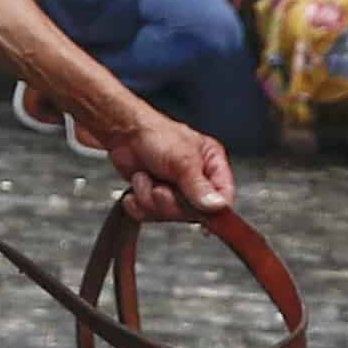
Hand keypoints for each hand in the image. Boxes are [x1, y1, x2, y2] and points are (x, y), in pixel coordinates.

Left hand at [106, 107, 235, 221]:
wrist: (123, 132)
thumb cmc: (155, 134)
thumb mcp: (182, 159)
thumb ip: (199, 185)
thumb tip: (217, 206)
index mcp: (212, 166)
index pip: (224, 196)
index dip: (213, 209)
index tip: (200, 214)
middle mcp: (196, 180)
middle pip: (194, 212)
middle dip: (170, 202)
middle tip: (159, 188)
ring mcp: (175, 191)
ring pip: (169, 215)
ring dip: (150, 199)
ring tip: (146, 179)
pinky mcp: (155, 198)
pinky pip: (149, 215)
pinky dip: (137, 203)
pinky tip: (138, 184)